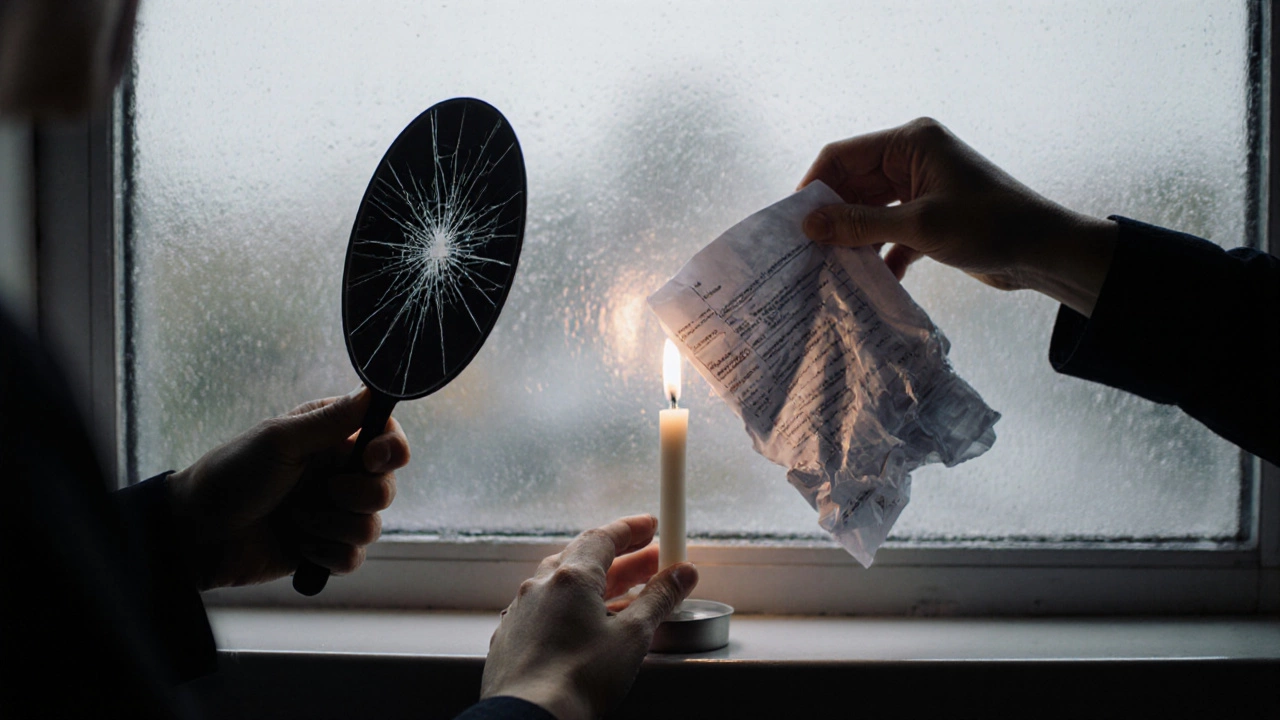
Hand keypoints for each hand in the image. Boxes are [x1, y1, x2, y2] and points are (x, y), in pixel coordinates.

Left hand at [166, 386, 408, 589]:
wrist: (196, 535)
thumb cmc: (231, 476)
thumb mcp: (280, 441)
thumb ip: (331, 420)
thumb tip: (373, 389)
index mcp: (330, 437)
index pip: (385, 436)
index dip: (391, 448)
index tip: (372, 458)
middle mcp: (337, 473)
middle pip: (386, 486)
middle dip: (360, 495)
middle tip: (328, 491)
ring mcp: (331, 513)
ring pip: (371, 526)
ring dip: (332, 526)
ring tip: (296, 519)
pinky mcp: (324, 548)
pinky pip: (353, 557)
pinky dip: (326, 554)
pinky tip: (298, 544)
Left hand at [481, 515, 697, 719]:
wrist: (530, 717)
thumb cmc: (579, 679)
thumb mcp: (633, 636)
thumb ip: (659, 599)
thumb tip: (682, 573)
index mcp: (571, 577)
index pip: (604, 536)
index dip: (631, 529)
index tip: (651, 526)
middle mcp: (541, 586)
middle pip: (585, 556)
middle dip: (621, 556)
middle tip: (651, 560)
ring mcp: (523, 610)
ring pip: (563, 581)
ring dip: (596, 580)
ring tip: (625, 592)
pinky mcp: (513, 636)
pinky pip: (547, 607)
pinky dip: (572, 605)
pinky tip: (586, 623)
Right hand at [799, 117, 1117, 316]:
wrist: (1045, 252)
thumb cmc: (990, 225)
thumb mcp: (920, 225)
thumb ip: (861, 224)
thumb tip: (809, 225)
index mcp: (910, 142)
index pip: (843, 155)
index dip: (814, 186)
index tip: (792, 221)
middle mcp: (912, 159)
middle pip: (852, 185)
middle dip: (831, 216)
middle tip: (803, 251)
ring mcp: (920, 190)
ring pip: (868, 212)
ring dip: (852, 239)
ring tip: (827, 269)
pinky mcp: (929, 220)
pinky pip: (889, 233)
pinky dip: (879, 255)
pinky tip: (867, 281)